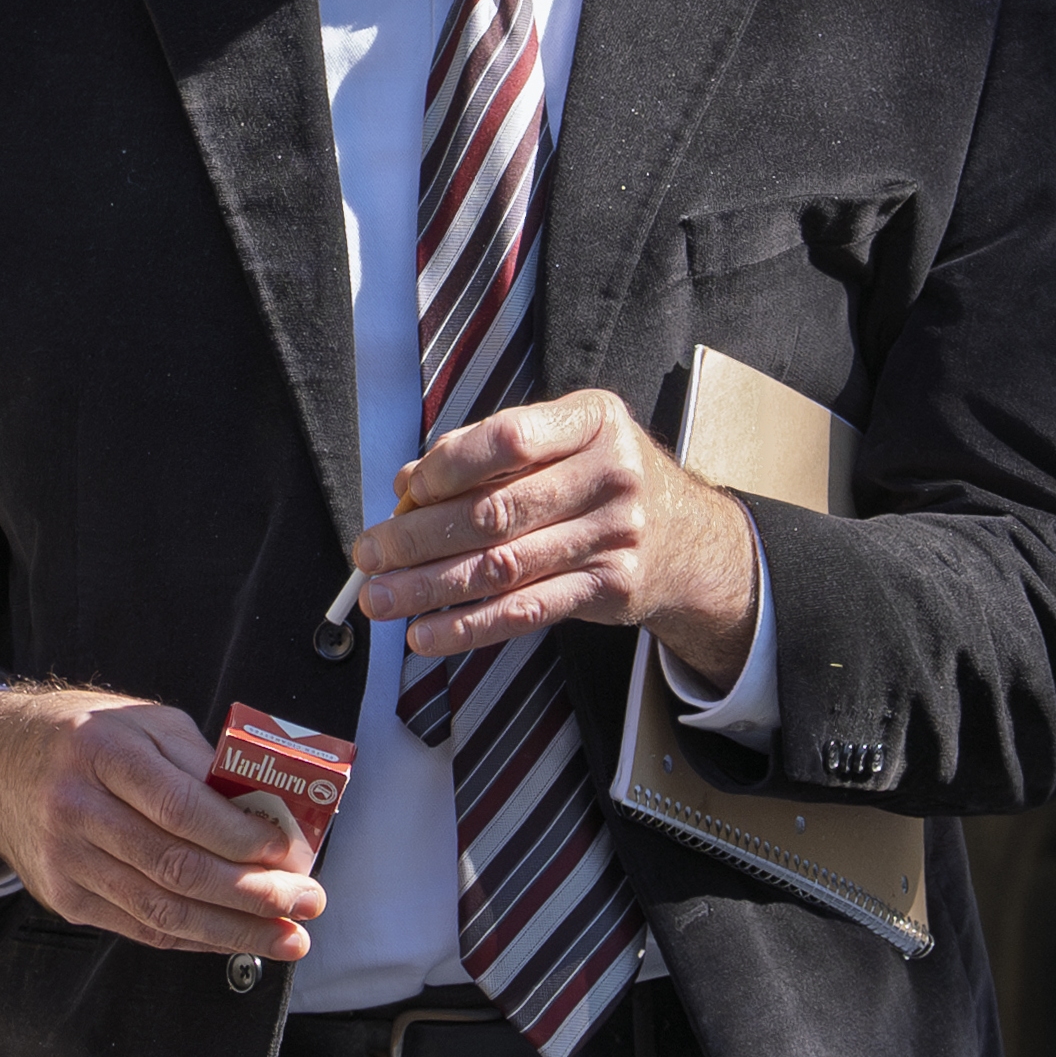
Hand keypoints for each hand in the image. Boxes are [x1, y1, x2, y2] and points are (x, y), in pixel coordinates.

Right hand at [0, 686, 327, 960]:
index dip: (238, 837)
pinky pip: (139, 927)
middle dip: (252, 893)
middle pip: (175, 867)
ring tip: (287, 937)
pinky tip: (236, 938)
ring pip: (160, 910)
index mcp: (102, 752)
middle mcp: (77, 809)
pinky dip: (195, 937)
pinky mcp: (65, 898)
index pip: (179, 806)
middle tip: (307, 902)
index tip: (288, 852)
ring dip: (234, 931)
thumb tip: (267, 810)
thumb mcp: (142, 722)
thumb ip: (200, 760)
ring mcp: (67, 860)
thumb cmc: (87, 737)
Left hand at [352, 389, 760, 690]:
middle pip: (496, 512)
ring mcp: (613, 535)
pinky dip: (469, 628)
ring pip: (502, 567)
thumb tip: (408, 485)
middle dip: (419, 538)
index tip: (406, 492)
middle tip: (370, 555)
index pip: (508, 439)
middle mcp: (608, 475)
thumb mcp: (561, 441)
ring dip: (430, 588)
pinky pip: (527, 612)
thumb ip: (485, 453)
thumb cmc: (600, 477)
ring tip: (382, 599)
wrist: (685, 536)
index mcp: (590, 421)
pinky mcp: (609, 589)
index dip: (448, 467)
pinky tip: (427, 634)